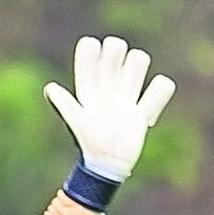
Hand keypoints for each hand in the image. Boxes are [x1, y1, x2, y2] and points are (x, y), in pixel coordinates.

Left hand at [44, 34, 176, 182]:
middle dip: (116, 52)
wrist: (106, 166)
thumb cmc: (88, 143)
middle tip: (113, 75)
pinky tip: (148, 113)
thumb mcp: (75, 121)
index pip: (89, 52)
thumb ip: (64, 104)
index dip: (91, 50)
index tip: (93, 57)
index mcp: (89, 88)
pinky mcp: (144, 110)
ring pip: (139, 60)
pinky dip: (161, 91)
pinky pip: (163, 87)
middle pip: (116, 48)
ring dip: (137, 67)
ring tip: (130, 91)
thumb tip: (50, 88)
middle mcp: (108, 87)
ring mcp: (127, 97)